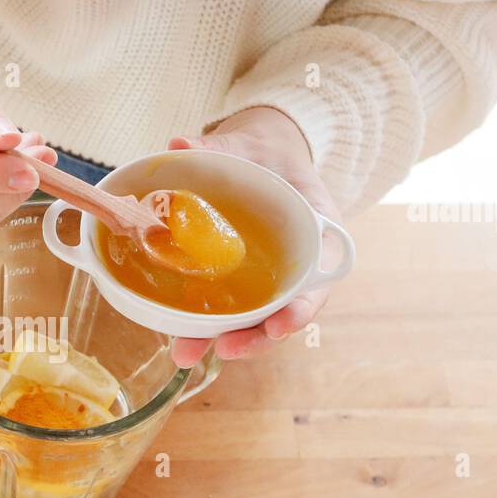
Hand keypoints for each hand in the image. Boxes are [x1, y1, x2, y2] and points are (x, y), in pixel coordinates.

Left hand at [167, 107, 342, 367]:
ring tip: (185, 354)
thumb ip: (218, 146)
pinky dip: (205, 325)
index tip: (280, 325)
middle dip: (254, 338)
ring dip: (223, 340)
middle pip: (283, 313)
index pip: (319, 281)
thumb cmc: (264, 154)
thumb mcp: (248, 144)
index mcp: (317, 233)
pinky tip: (177, 338)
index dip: (302, 308)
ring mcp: (269, 278)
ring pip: (254, 320)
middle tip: (224, 349)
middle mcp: (297, 266)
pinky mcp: (241, 284)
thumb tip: (177, 143)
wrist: (260, 160)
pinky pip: (228, 310)